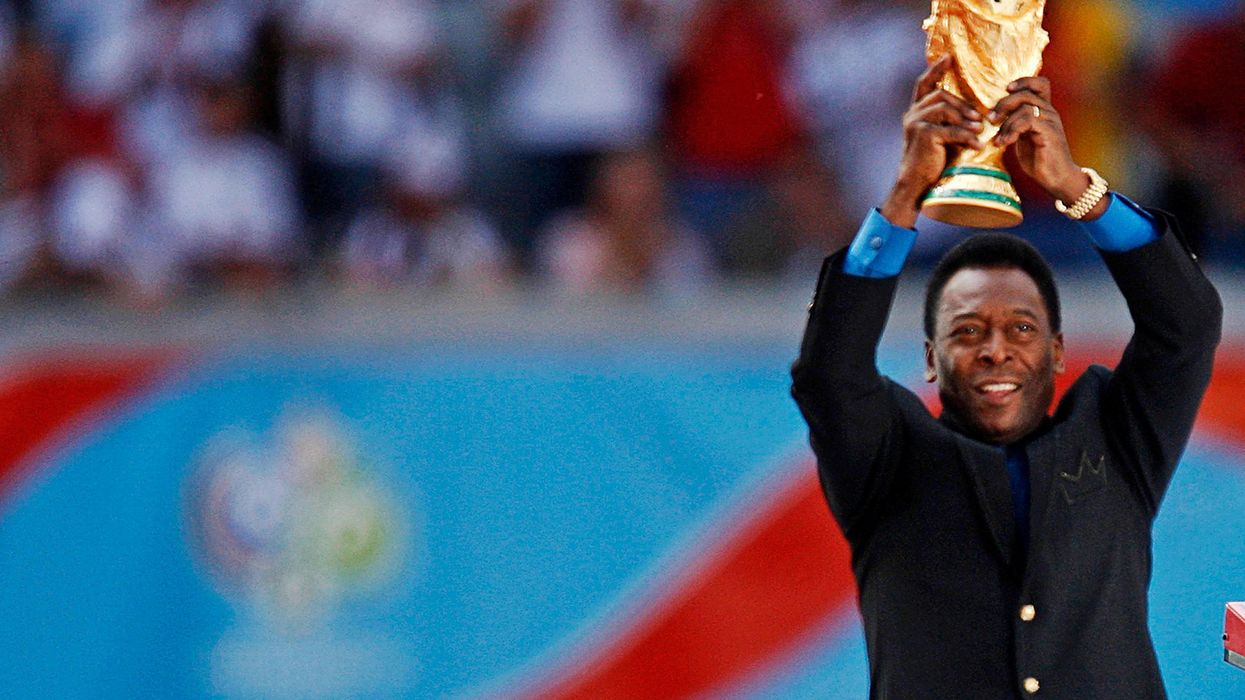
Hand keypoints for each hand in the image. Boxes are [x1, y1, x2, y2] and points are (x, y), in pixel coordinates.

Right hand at [881, 56, 984, 228]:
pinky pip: (950, 129)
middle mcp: (912, 114)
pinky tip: (977, 145)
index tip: (949, 57)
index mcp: (915, 112)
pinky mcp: (924, 135)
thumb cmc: (931, 162)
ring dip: (966, 117)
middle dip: (962, 104)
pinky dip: (966, 136)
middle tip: (979, 116)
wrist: (916, 185)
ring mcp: (915, 123)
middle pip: (940, 94)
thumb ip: (950, 121)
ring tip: (979, 128)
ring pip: (945, 108)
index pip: (924, 84)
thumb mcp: (940, 136)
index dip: (936, 69)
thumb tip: (976, 113)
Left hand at [990, 77, 1091, 207]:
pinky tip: (1004, 143)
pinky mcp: (1049, 133)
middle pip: (1026, 94)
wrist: (1056, 177)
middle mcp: (1050, 112)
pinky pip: (1028, 121)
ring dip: (1005, 123)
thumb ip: (1014, 124)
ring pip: (1025, 108)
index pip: (1040, 84)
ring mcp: (1051, 121)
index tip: (1006, 90)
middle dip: (1004, 104)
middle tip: (991, 119)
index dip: (1024, 81)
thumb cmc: (1038, 159)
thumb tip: (993, 117)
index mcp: (1044, 110)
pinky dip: (1012, 131)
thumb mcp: (1022, 138)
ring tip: (997, 140)